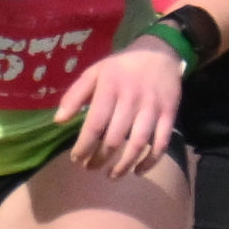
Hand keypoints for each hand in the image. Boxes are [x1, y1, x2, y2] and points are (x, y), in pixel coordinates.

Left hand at [57, 37, 183, 176]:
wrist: (159, 52)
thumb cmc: (121, 67)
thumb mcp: (94, 72)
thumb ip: (75, 95)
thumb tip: (59, 120)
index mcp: (110, 88)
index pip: (94, 125)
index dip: (84, 146)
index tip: (76, 159)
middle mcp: (131, 99)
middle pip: (114, 138)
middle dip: (100, 159)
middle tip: (90, 168)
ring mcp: (152, 108)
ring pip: (138, 144)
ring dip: (124, 165)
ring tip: (112, 176)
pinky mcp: (170, 113)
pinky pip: (161, 142)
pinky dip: (151, 161)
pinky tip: (139, 171)